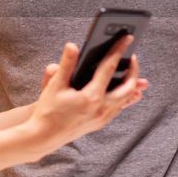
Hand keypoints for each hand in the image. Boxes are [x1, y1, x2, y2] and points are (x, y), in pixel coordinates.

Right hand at [30, 38, 146, 152]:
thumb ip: (66, 64)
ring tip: (131, 72)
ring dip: (131, 84)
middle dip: (134, 71)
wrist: (43, 137)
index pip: (109, 68)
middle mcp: (101, 109)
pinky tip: (124, 91)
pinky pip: (118, 108)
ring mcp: (102, 118)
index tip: (127, 39)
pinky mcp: (100, 123)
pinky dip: (124, 97)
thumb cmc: (47, 111)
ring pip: (126, 99)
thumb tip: (72, 46)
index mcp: (91, 97)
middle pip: (128, 87)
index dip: (118, 51)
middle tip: (132, 57)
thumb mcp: (55, 85)